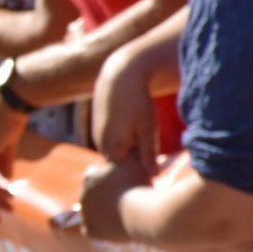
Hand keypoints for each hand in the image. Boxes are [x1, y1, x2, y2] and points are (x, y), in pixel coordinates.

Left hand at [78, 155, 149, 240]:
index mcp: (90, 176)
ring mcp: (85, 213)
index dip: (108, 178)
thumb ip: (130, 155)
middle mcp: (83, 193)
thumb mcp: (135, 162)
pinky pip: (91, 230)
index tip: (121, 183)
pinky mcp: (91, 230)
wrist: (142, 212)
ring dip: (102, 213)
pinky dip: (100, 230)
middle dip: (104, 196)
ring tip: (120, 215)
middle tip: (122, 200)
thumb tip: (133, 147)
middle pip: (93, 194)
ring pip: (91, 212)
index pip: (95, 174)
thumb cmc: (139, 184)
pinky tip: (112, 228)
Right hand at [92, 46, 158, 174]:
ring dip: (130, 146)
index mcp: (113, 149)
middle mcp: (101, 145)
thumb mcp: (147, 128)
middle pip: (122, 162)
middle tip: (150, 141)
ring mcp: (97, 136)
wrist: (119, 75)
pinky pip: (112, 141)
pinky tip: (131, 122)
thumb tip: (153, 175)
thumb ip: (148, 154)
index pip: (128, 171)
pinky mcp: (97, 127)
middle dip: (136, 158)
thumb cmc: (137, 101)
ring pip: (118, 150)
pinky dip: (123, 137)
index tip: (155, 160)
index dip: (142, 169)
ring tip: (139, 127)